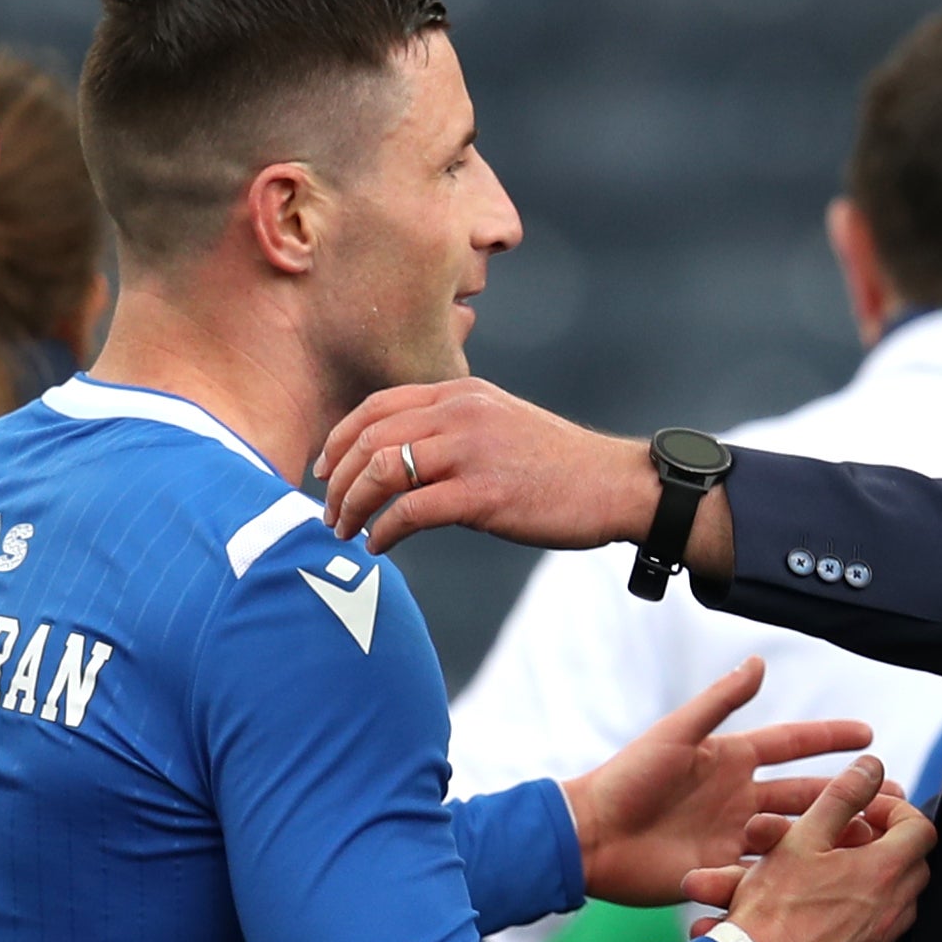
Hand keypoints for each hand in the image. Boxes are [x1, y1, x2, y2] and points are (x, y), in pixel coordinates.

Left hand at [315, 378, 661, 555]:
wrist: (615, 484)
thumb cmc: (560, 467)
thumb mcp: (502, 426)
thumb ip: (455, 432)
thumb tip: (407, 464)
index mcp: (462, 395)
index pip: (379, 406)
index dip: (341, 437)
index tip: (326, 468)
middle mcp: (461, 414)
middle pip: (371, 438)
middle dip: (339, 479)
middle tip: (328, 511)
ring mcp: (471, 451)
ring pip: (382, 471)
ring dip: (353, 506)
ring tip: (344, 531)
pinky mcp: (482, 494)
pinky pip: (410, 512)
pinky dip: (384, 532)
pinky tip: (379, 546)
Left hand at [563, 658, 874, 908]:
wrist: (594, 836)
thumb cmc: (628, 778)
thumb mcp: (676, 734)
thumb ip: (719, 701)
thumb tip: (758, 663)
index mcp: (732, 759)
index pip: (793, 744)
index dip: (831, 738)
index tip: (870, 735)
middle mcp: (740, 797)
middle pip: (807, 793)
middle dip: (849, 794)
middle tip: (893, 798)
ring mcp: (735, 835)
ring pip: (798, 834)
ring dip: (835, 836)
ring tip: (876, 841)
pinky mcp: (725, 869)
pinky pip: (771, 871)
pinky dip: (802, 873)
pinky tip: (835, 878)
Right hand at [689, 758, 933, 941]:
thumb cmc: (773, 909)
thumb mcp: (803, 838)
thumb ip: (841, 797)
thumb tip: (872, 768)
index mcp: (884, 871)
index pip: (920, 828)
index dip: (894, 810)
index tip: (863, 809)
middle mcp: (893, 908)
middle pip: (913, 862)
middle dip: (886, 842)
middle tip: (847, 836)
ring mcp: (881, 939)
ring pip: (897, 896)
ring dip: (875, 875)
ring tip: (832, 868)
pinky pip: (879, 926)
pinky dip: (864, 907)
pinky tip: (825, 903)